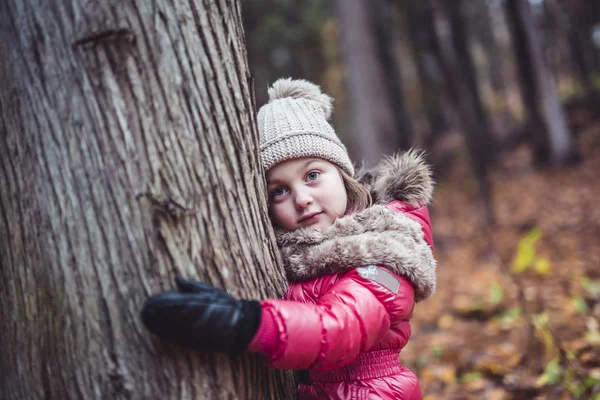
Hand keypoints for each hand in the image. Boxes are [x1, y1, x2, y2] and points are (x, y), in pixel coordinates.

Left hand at [140, 277, 260, 354]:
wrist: (239, 327)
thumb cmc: (226, 306)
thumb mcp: (211, 292)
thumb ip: (192, 287)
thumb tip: (176, 279)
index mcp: (195, 304)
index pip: (171, 303)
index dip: (159, 302)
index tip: (149, 301)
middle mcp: (191, 319)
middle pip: (166, 316)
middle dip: (154, 314)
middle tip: (143, 311)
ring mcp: (191, 332)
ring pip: (168, 328)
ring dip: (156, 324)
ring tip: (146, 320)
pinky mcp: (193, 342)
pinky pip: (175, 338)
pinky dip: (164, 333)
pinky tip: (157, 331)